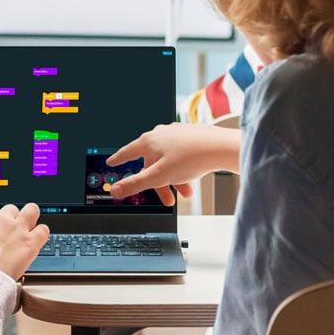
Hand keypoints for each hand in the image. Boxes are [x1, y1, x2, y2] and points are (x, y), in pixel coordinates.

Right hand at [0, 203, 49, 279]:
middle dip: (11, 219)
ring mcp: (17, 229)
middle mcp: (0, 219)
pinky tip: (38, 238)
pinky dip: (42, 233)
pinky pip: (43, 230)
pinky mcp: (30, 242)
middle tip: (10, 231)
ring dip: (31, 215)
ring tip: (30, 222)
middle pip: (10, 210)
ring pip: (31, 211)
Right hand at [107, 122, 240, 205]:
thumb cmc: (191, 158)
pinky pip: (181, 156)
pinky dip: (183, 170)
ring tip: (184, 194)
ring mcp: (176, 134)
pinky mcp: (191, 136)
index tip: (112, 161)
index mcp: (149, 141)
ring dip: (174, 180)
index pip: (128, 151)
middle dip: (158, 183)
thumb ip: (135, 184)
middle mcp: (161, 134)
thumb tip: (114, 190)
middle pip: (152, 162)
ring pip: (168, 161)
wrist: (221, 148)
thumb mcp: (159, 176)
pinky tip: (191, 180)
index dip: (119, 159)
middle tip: (166, 200)